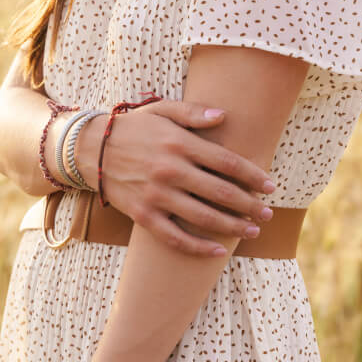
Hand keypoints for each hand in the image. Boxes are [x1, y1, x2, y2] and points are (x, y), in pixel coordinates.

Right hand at [75, 99, 277, 255]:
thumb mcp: (161, 110)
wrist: (91, 150)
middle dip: (250, 205)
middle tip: (268, 213)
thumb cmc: (133, 128)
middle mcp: (170, 171)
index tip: (270, 186)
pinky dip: (197, 247)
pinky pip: (175, 237)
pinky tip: (216, 251)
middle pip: (220, 192)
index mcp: (179, 143)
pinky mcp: (143, 215)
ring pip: (203, 217)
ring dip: (232, 227)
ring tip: (252, 231)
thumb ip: (193, 113)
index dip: (252, 176)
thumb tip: (224, 116)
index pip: (226, 162)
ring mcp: (156, 195)